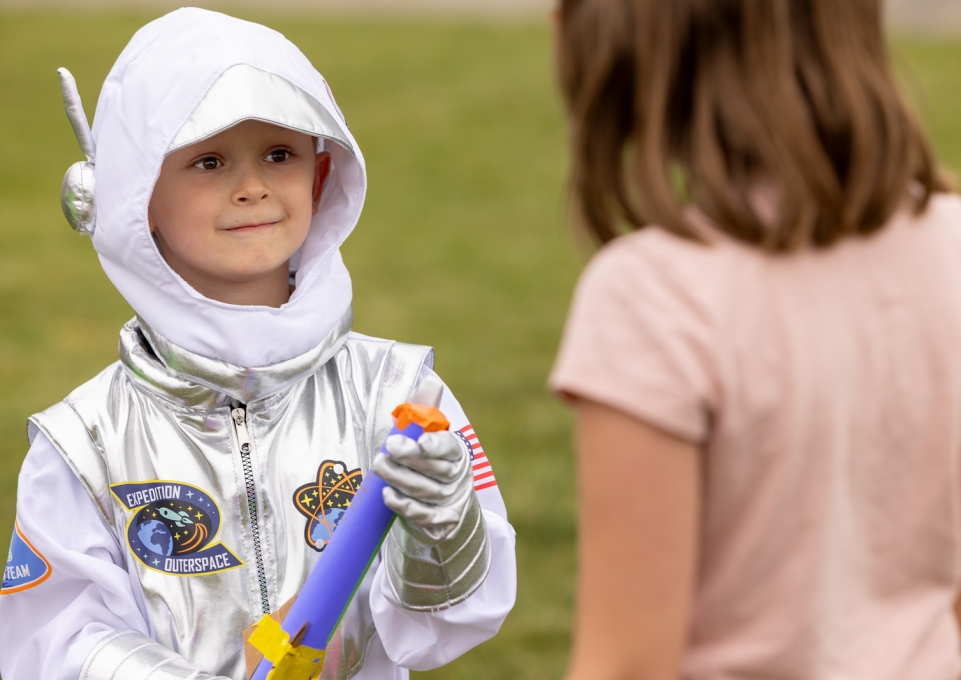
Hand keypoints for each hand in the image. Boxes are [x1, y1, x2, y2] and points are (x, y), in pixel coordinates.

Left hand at [373, 428, 473, 543]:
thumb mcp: (429, 442)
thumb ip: (422, 418)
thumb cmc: (432, 468)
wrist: (449, 506)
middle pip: (436, 469)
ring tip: (380, 465)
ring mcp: (452, 501)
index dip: (436, 444)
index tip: (421, 441)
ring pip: (425, 490)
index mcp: (457, 453)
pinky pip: (423, 515)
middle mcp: (458, 477)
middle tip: (389, 447)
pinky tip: (388, 494)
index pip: (449, 447)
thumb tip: (425, 383)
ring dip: (399, 478)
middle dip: (410, 457)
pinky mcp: (442, 521)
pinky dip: (403, 505)